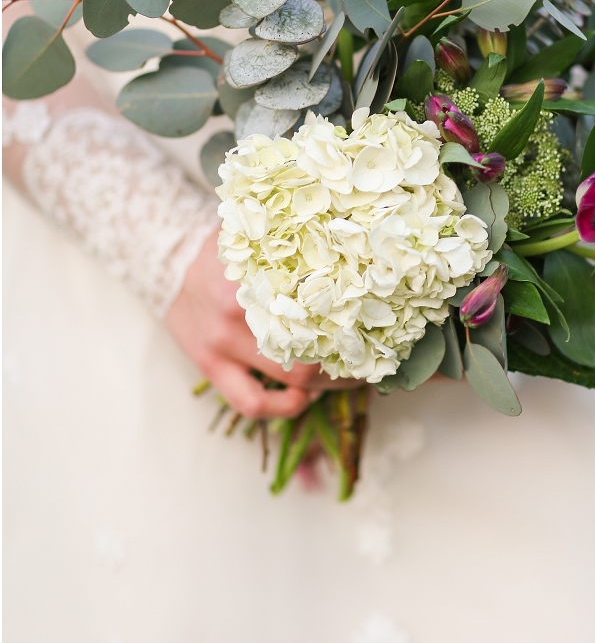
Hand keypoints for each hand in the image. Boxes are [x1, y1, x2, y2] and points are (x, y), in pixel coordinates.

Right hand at [165, 230, 357, 418]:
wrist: (170, 260)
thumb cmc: (228, 248)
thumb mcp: (261, 235)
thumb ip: (300, 242)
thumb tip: (357, 246)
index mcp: (258, 274)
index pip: (321, 309)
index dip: (356, 327)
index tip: (376, 332)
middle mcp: (239, 312)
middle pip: (310, 350)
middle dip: (346, 363)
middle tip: (368, 361)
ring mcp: (222, 343)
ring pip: (288, 380)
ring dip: (323, 386)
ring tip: (343, 380)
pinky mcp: (209, 366)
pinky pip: (249, 403)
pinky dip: (282, 408)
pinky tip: (302, 398)